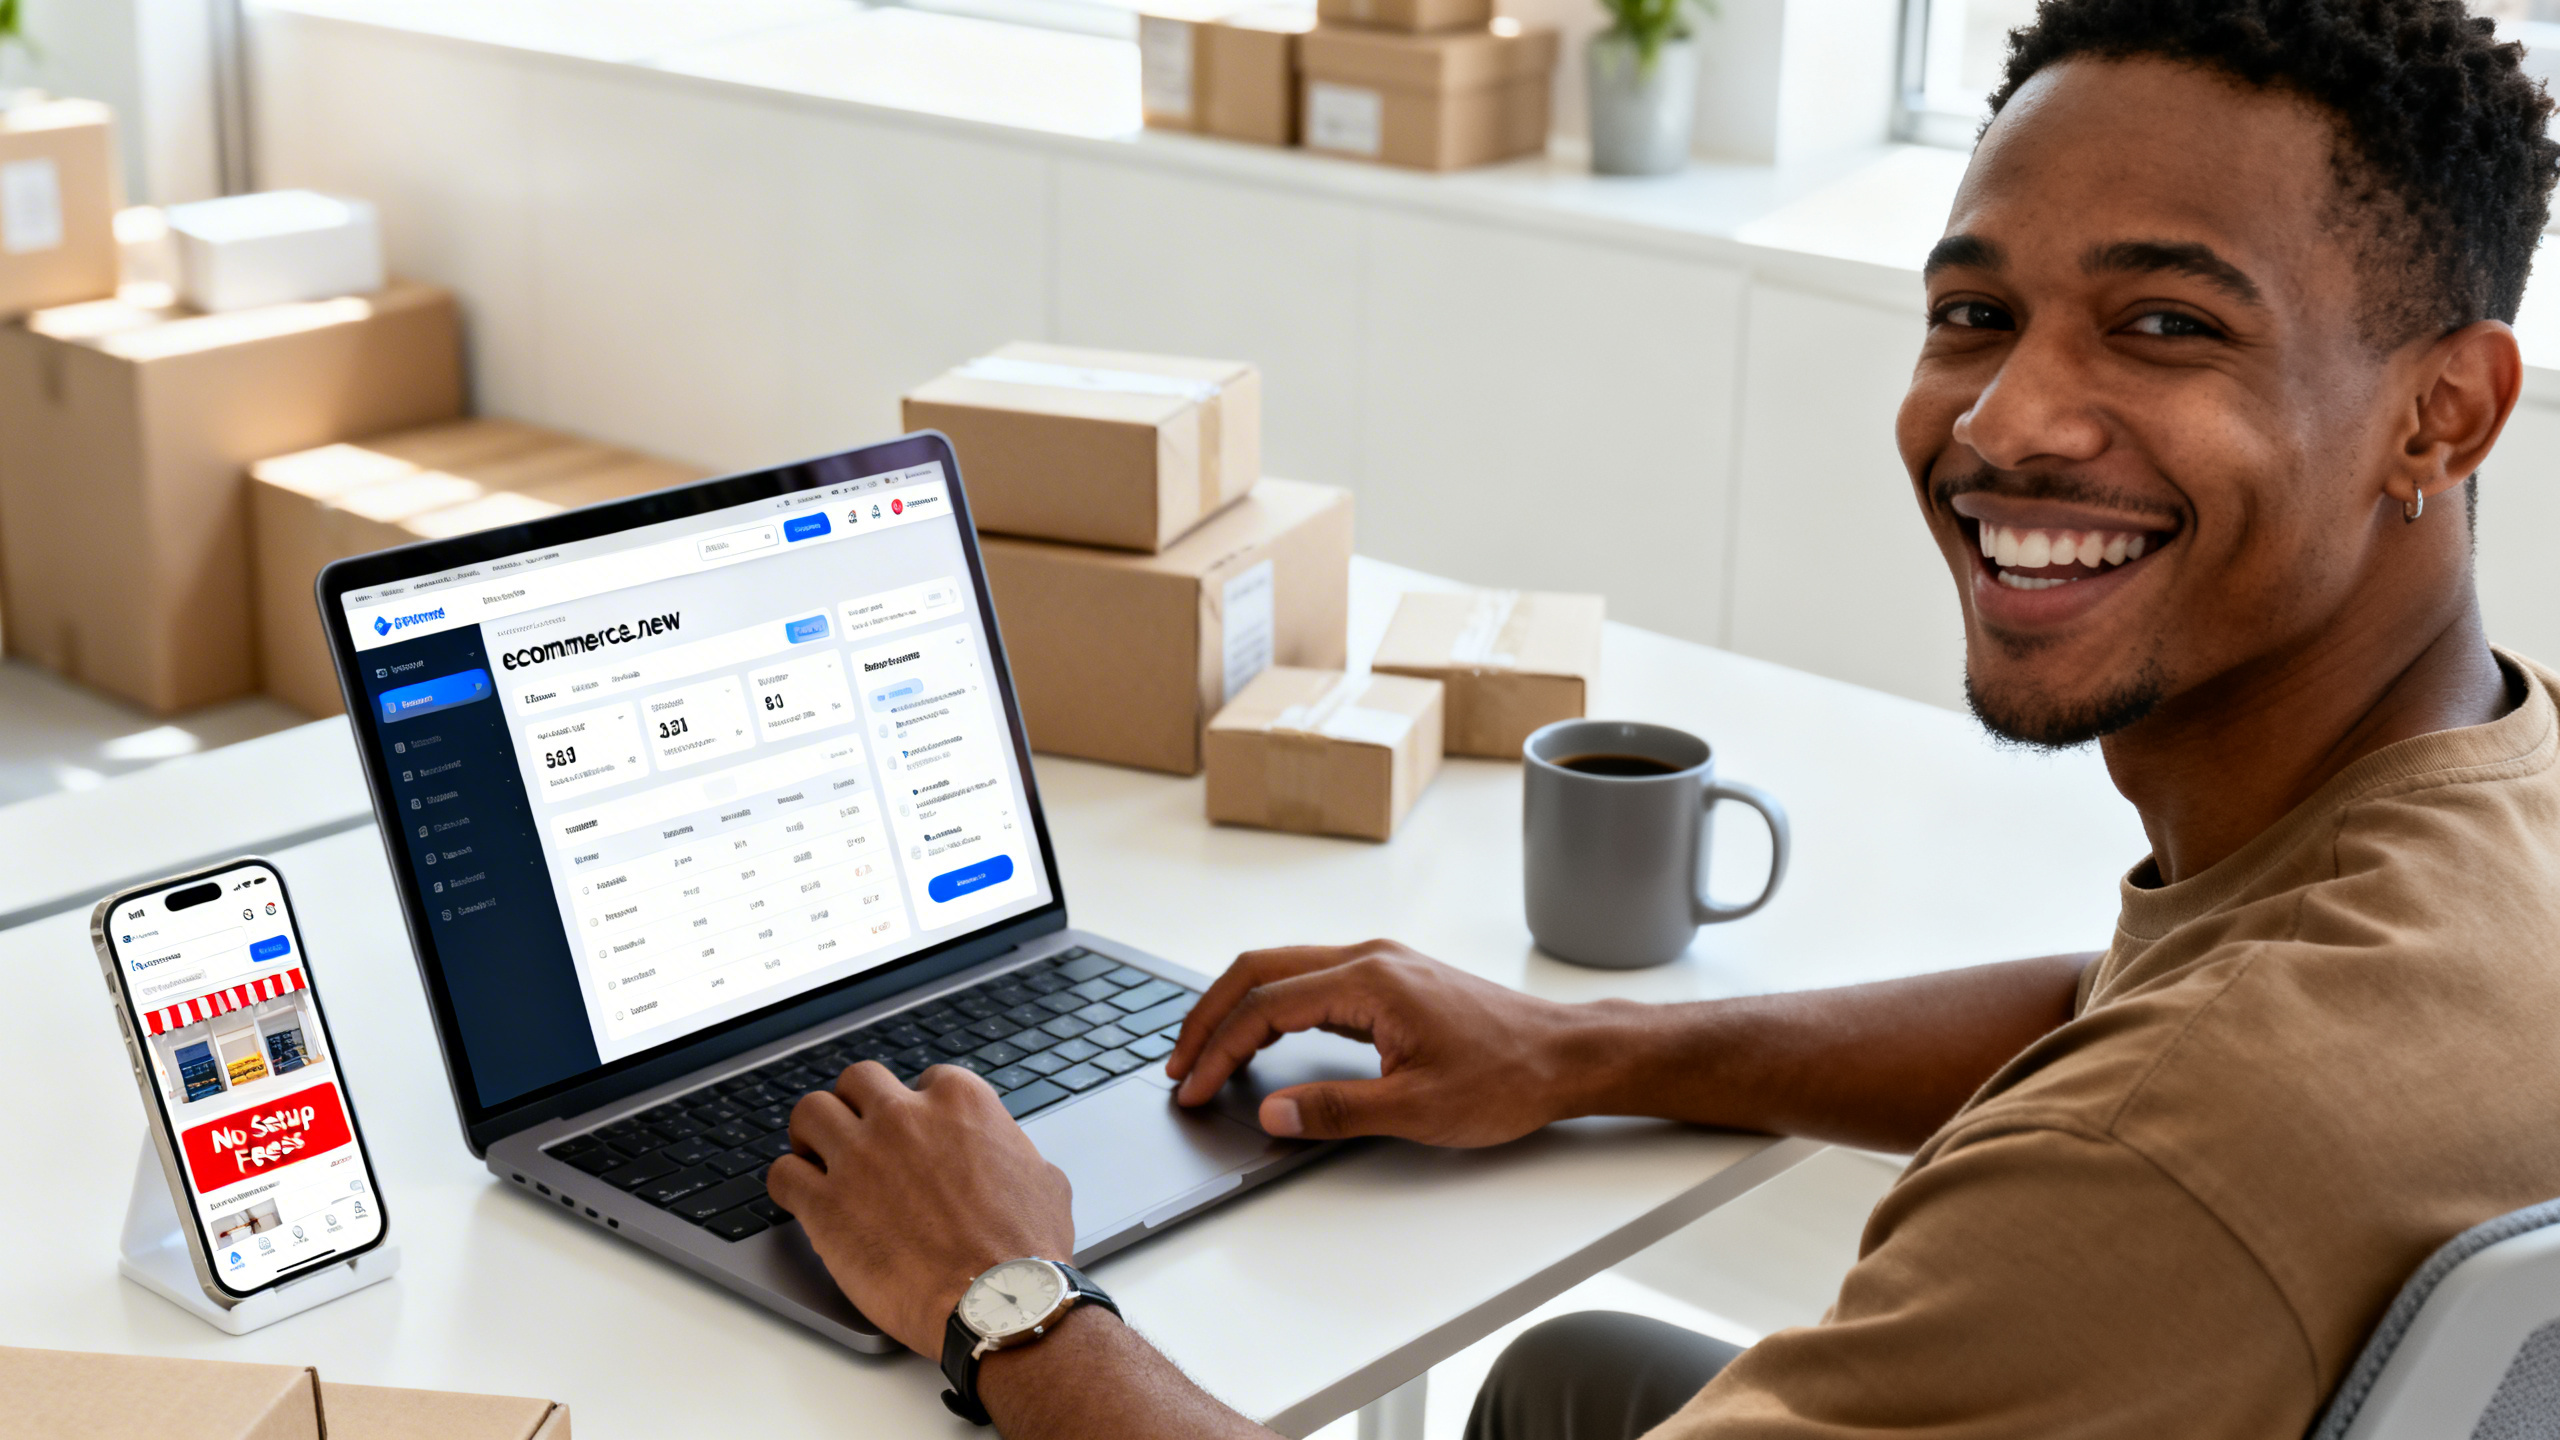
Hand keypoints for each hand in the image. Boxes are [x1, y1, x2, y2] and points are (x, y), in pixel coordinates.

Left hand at [768, 1062, 1074, 1358]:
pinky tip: (799, 1195)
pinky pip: (782, 1174)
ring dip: (812, 1132)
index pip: (924, 1079)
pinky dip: (788, 1181)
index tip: (915, 1130)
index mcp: (960, 1103)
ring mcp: (859, 1157)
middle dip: (857, 1104)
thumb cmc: (1026, 1251)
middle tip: (858, 1132)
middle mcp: (904, 1118)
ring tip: (817, 1154)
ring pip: (809, 1112)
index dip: (918, 1107)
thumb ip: (1012, 1150)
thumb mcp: (1044, 1178)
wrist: (999, 1302)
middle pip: (858, 1081)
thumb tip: (1007, 1154)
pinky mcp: (824, 1205)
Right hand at [1165, 940, 1591, 1146]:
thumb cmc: (1507, 1077)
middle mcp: (1369, 959)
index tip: (1192, 1088)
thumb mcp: (1418, 1109)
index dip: (1219, 1050)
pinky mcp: (1392, 980)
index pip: (1266, 1007)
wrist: (1567, 1055)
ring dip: (1238, 1009)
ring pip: (1283, 971)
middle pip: (1260, 970)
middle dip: (1209, 1015)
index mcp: (1369, 980)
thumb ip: (1335, 1110)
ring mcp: (1381, 965)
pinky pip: (1311, 982)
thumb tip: (1272, 1112)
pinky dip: (1272, 1008)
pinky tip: (1263, 1041)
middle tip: (1178, 1064)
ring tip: (1207, 1055)